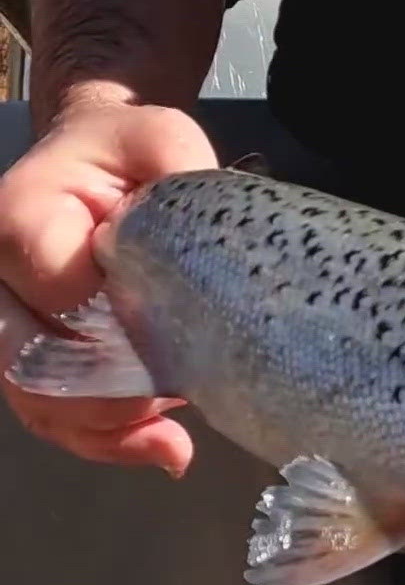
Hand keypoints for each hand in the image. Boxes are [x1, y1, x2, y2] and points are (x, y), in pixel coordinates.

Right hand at [0, 100, 216, 474]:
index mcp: (19, 217)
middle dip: (108, 397)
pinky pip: (50, 413)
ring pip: (35, 399)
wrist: (93, 167)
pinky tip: (162, 447)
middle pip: (32, 360)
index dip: (118, 322)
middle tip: (178, 401)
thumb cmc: (125, 154)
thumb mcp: (158, 138)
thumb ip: (177, 165)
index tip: (178, 333)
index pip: (58, 289)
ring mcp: (7, 321)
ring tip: (174, 442)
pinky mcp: (30, 354)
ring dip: (107, 432)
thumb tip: (204, 221)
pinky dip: (104, 440)